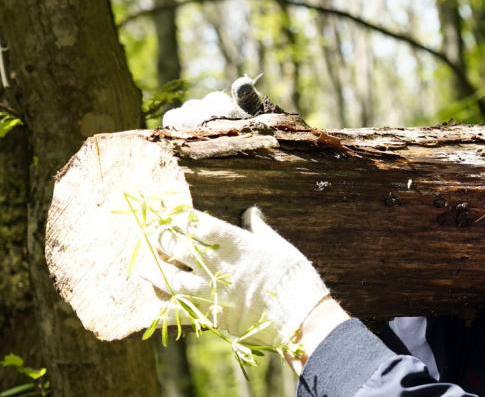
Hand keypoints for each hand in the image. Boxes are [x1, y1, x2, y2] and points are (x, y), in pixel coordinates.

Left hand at [146, 206, 329, 345]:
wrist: (300, 315)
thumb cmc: (294, 276)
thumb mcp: (279, 245)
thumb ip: (260, 229)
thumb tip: (251, 212)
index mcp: (236, 243)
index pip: (199, 224)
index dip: (181, 217)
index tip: (169, 212)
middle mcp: (218, 265)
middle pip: (179, 247)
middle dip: (161, 238)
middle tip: (149, 234)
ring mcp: (212, 291)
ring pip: (171, 278)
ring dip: (154, 271)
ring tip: (142, 266)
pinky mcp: (211, 315)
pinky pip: (179, 313)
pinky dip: (161, 312)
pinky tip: (149, 308)